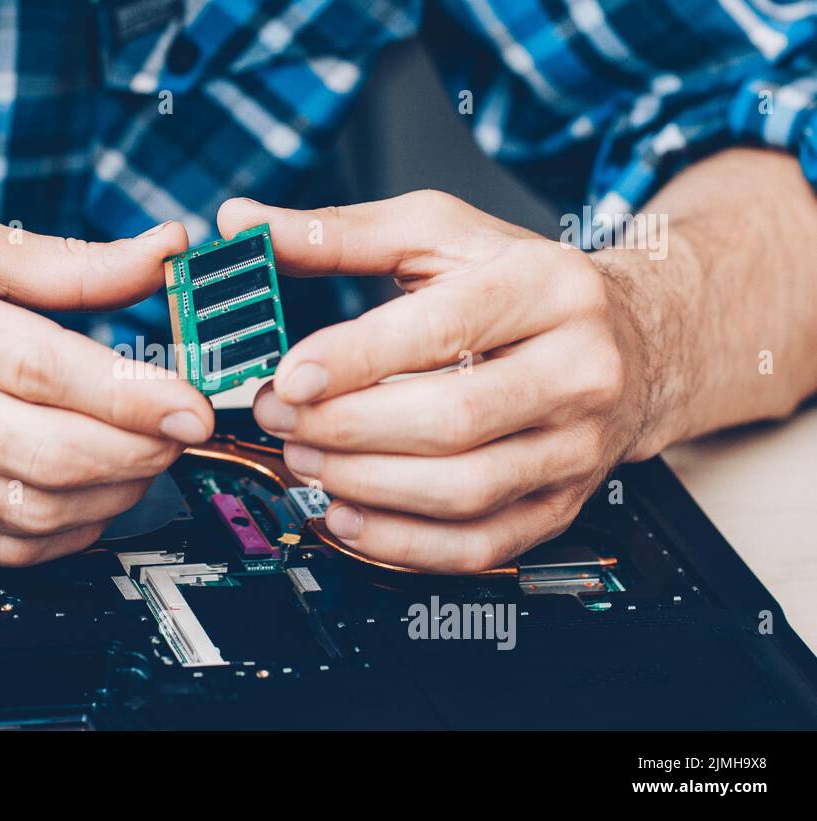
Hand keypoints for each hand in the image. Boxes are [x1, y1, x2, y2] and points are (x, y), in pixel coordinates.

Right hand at [0, 213, 211, 564]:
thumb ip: (67, 262)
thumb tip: (160, 252)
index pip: (36, 368)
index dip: (127, 394)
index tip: (190, 403)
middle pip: (41, 453)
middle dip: (136, 452)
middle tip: (179, 432)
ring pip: (29, 511)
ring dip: (112, 494)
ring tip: (146, 459)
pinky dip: (65, 533)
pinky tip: (93, 499)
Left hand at [220, 192, 651, 572]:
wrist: (631, 341)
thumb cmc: (519, 283)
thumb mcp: (438, 233)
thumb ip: (338, 232)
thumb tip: (243, 222)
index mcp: (549, 288)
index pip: (447, 329)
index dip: (358, 359)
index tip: (289, 375)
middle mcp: (579, 370)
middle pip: (453, 418)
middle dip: (347, 428)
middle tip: (280, 419)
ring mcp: (576, 447)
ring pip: (463, 489)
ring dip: (365, 485)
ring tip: (304, 461)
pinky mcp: (561, 505)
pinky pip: (480, 545)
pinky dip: (402, 543)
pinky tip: (347, 516)